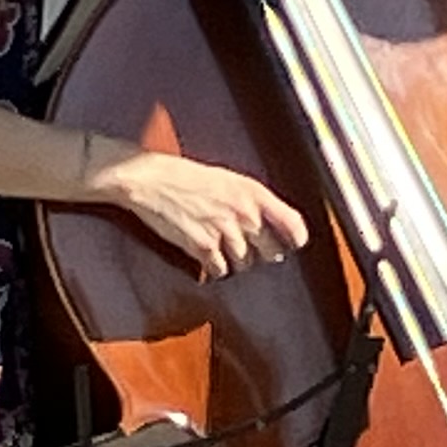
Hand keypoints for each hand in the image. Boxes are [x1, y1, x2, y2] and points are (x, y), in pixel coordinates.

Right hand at [95, 147, 307, 277]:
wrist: (149, 179)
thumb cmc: (185, 175)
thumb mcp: (228, 179)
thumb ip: (252, 199)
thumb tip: (270, 221)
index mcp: (253, 192)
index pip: (292, 224)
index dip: (296, 239)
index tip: (294, 245)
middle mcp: (243, 213)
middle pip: (271, 252)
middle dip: (262, 254)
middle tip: (250, 250)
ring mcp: (224, 231)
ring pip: (245, 264)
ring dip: (235, 263)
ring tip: (222, 252)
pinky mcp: (203, 247)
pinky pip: (219, 271)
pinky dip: (214, 270)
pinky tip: (207, 262)